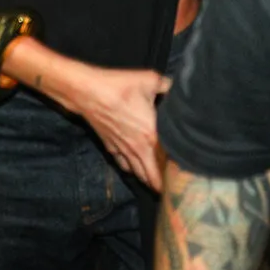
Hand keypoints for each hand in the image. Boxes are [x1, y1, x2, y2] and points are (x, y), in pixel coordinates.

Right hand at [62, 64, 171, 191]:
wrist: (89, 92)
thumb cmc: (120, 87)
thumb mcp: (150, 80)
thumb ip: (167, 85)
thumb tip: (175, 86)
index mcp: (151, 135)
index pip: (166, 162)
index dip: (174, 172)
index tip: (180, 177)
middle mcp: (138, 148)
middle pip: (151, 175)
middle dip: (160, 185)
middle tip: (168, 190)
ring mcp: (122, 149)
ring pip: (136, 172)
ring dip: (145, 179)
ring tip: (153, 184)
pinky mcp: (109, 146)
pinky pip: (122, 163)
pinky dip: (129, 168)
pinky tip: (132, 168)